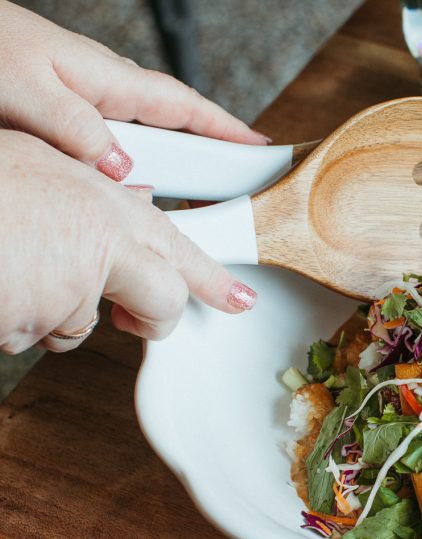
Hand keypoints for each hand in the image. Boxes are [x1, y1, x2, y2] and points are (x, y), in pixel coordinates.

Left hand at [0, 1, 266, 180]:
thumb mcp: (25, 91)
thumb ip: (76, 127)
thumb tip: (123, 168)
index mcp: (109, 81)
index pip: (187, 109)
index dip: (228, 131)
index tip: (261, 150)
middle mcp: (104, 92)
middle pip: (174, 133)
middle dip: (207, 164)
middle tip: (229, 202)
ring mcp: (85, 105)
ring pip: (141, 147)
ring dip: (164, 175)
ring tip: (179, 210)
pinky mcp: (63, 120)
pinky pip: (109, 154)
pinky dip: (124, 177)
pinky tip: (117, 194)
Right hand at [0, 130, 255, 352]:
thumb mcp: (45, 164)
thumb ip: (96, 193)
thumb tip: (132, 202)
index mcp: (110, 210)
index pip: (185, 255)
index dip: (216, 282)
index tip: (240, 301)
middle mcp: (100, 257)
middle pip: (161, 309)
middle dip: (152, 319)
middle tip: (136, 317)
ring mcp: (66, 299)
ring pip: (81, 323)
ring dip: (57, 307)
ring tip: (14, 260)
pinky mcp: (29, 328)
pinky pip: (31, 333)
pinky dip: (16, 314)